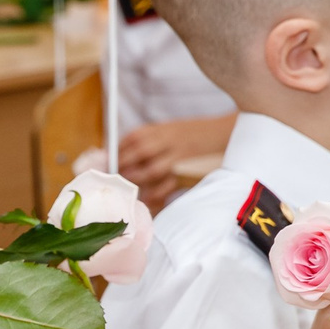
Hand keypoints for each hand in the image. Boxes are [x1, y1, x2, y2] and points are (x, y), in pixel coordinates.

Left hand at [115, 112, 235, 210]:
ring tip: (125, 189)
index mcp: (159, 129)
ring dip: (136, 181)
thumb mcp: (167, 130)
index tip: (104, 164)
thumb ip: (144, 142)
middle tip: (111, 180)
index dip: (115, 152)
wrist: (225, 134)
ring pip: (152, 169)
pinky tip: (146, 199)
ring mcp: (179, 156)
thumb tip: (114, 157)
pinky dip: (155, 194)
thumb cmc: (190, 136)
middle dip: (122, 167)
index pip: (131, 139)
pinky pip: (168, 185)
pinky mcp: (188, 172)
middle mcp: (168, 140)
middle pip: (138, 153)